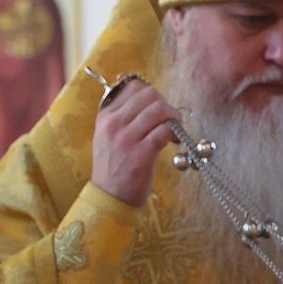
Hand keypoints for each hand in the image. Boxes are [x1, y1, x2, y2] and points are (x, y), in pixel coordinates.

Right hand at [90, 79, 181, 207]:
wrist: (109, 195)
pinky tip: (176, 141)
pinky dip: (176, 133)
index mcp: (105, 116)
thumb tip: (152, 101)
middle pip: (149, 95)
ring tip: (176, 129)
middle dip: (166, 104)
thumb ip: (124, 117)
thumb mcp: (108, 136)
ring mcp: (126, 138)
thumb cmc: (114, 166)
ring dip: (174, 117)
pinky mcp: (141, 154)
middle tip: (172, 118)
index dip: (153, 95)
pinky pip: (165, 131)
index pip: (133, 88)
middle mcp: (113, 124)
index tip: (159, 108)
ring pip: (159, 110)